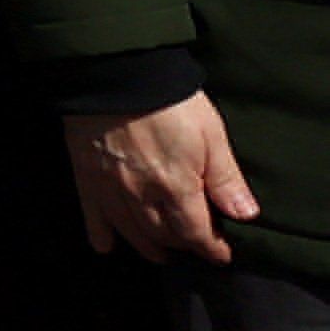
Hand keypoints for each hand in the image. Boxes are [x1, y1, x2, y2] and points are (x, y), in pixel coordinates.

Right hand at [66, 93, 257, 262]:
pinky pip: (91, 216)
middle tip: (193, 246)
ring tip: (159, 254)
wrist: (115, 75)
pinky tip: (105, 246)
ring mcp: (110, 189)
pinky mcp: (86, 177)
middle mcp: (141, 197)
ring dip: (147, 246)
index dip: (211, 248)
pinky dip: (99, 235)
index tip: (221, 254)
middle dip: (181, 245)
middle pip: (163, 236)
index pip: (195, 234)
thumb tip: (244, 215)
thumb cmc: (169, 101)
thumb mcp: (211, 134)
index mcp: (176, 188)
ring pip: (130, 231)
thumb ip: (225, 179)